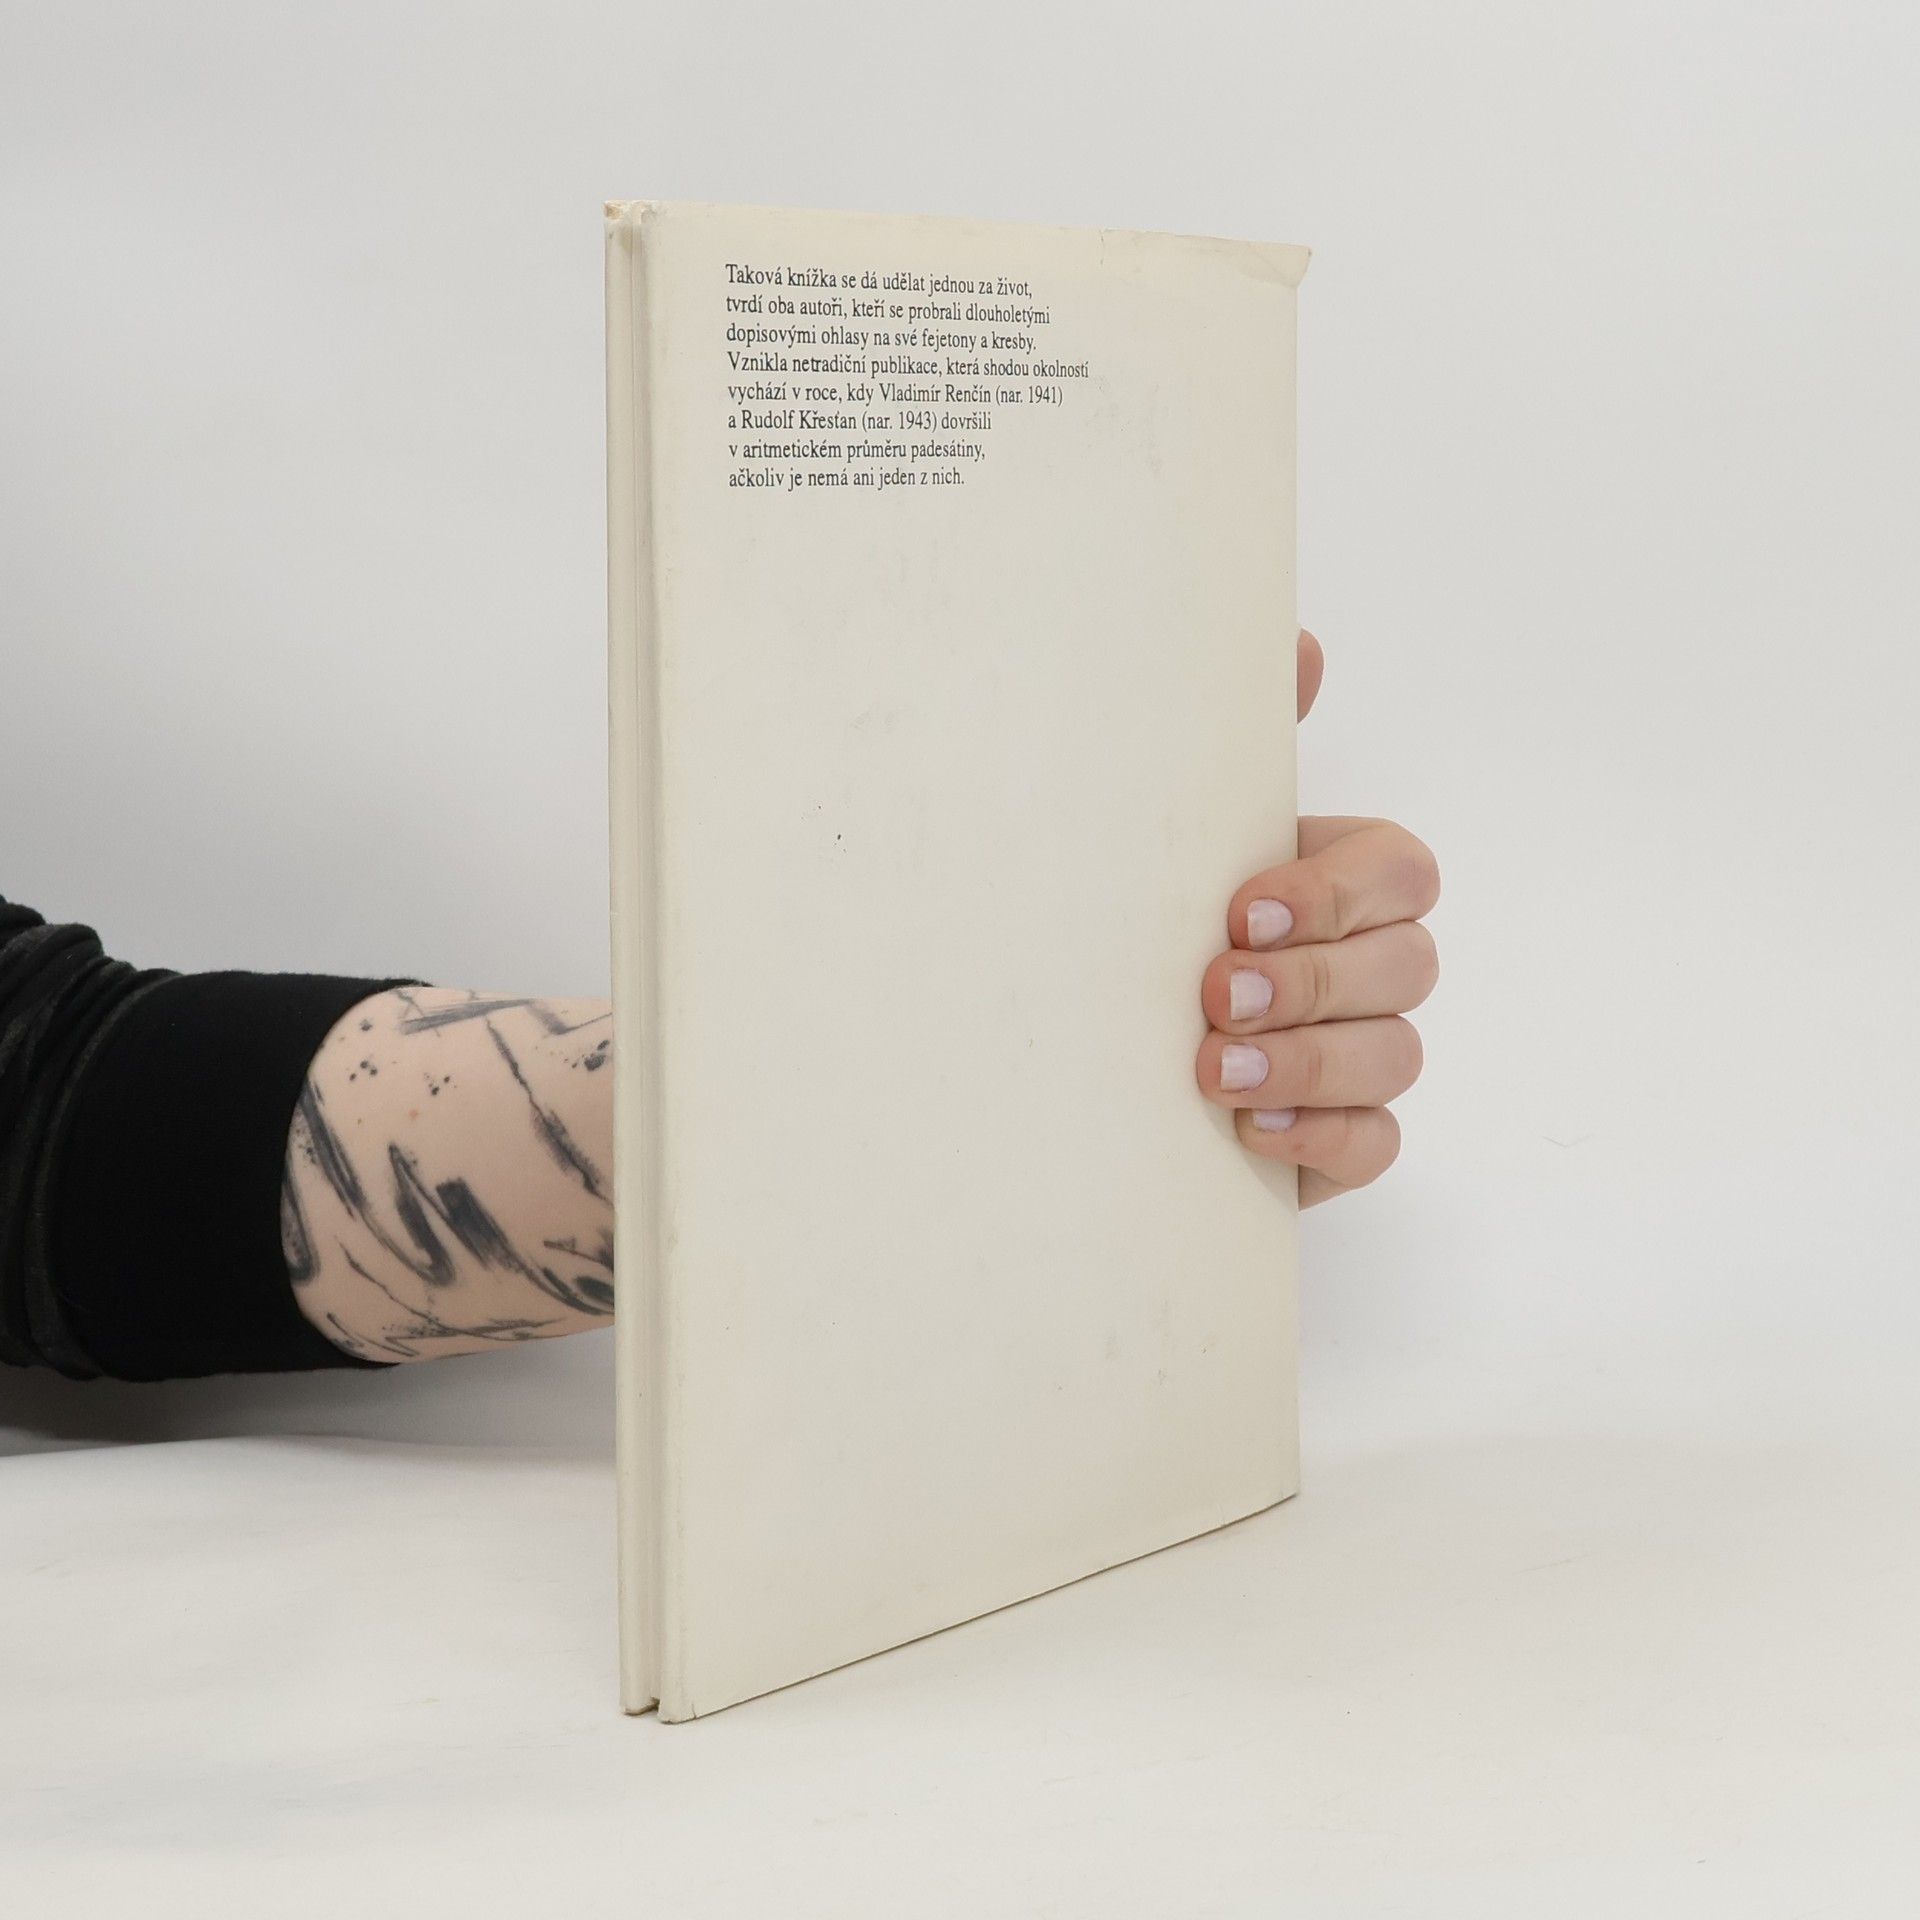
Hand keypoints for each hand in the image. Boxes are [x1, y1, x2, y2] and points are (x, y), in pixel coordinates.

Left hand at [1195, 630, 1439, 1205]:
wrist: (1088, 1041)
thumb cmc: (1150, 919)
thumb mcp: (1176, 829)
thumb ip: (1235, 744)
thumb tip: (1298, 647)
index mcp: (1340, 881)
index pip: (1398, 869)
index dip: (1336, 892)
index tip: (1243, 910)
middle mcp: (1365, 964)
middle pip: (1407, 967)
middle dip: (1314, 982)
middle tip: (1214, 995)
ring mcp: (1358, 1053)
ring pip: (1395, 1056)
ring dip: (1309, 1063)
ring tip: (1213, 1071)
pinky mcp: (1338, 1135)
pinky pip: (1377, 1142)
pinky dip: (1324, 1137)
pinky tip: (1252, 1130)